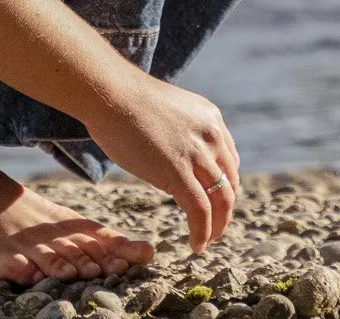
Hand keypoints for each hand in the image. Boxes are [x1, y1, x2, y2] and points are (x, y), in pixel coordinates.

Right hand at [88, 76, 239, 251]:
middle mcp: (211, 134)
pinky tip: (195, 245)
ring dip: (217, 226)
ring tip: (207, 241)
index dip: (225, 186)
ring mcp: (197, 153)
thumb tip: (174, 154)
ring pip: (221, 200)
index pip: (229, 160)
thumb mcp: (168, 112)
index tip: (214, 202)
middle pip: (230, 182)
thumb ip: (181, 132)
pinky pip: (200, 211)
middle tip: (214, 228)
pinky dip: (202, 232)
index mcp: (210, 118)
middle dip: (224, 209)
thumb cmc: (125, 101)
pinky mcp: (179, 172)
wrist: (109, 93)